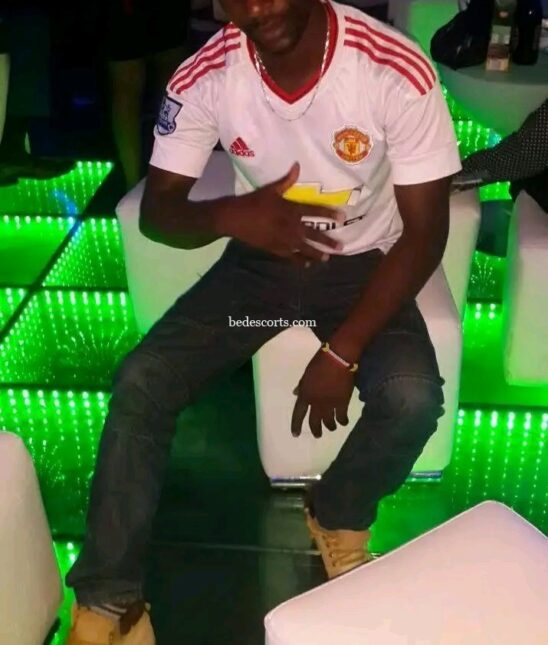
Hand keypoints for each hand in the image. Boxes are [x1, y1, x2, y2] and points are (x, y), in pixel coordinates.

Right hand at [225, 163, 344, 262]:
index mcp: (291, 210)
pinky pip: (290, 257)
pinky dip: (299, 261)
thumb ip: (287, 180)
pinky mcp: (275, 249)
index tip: (343, 218)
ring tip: (326, 258)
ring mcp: (283, 240)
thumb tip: (298, 166)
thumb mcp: (271, 189)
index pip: (315, 212)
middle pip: (314, 235)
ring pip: (304, 249)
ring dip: (316, 254)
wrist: (235, 218)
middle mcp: (291, 227)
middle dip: (328, 241)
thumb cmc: (253, 202)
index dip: (330, 214)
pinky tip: (306, 264)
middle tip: (341, 247)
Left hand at [291, 350, 353, 437]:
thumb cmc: (319, 362)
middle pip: (314, 421)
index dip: (296, 425)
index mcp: (305, 394)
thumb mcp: (306, 374)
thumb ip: (301, 386)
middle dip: (316, 430)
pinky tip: (344, 422)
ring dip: (330, 427)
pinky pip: (341, 417)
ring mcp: (329, 404)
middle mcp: (315, 402)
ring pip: (328, 422)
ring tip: (331, 428)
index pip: (298, 413)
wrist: (337, 359)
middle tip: (318, 435)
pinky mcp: (342, 402)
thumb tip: (295, 393)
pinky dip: (343, 421)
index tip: (295, 434)